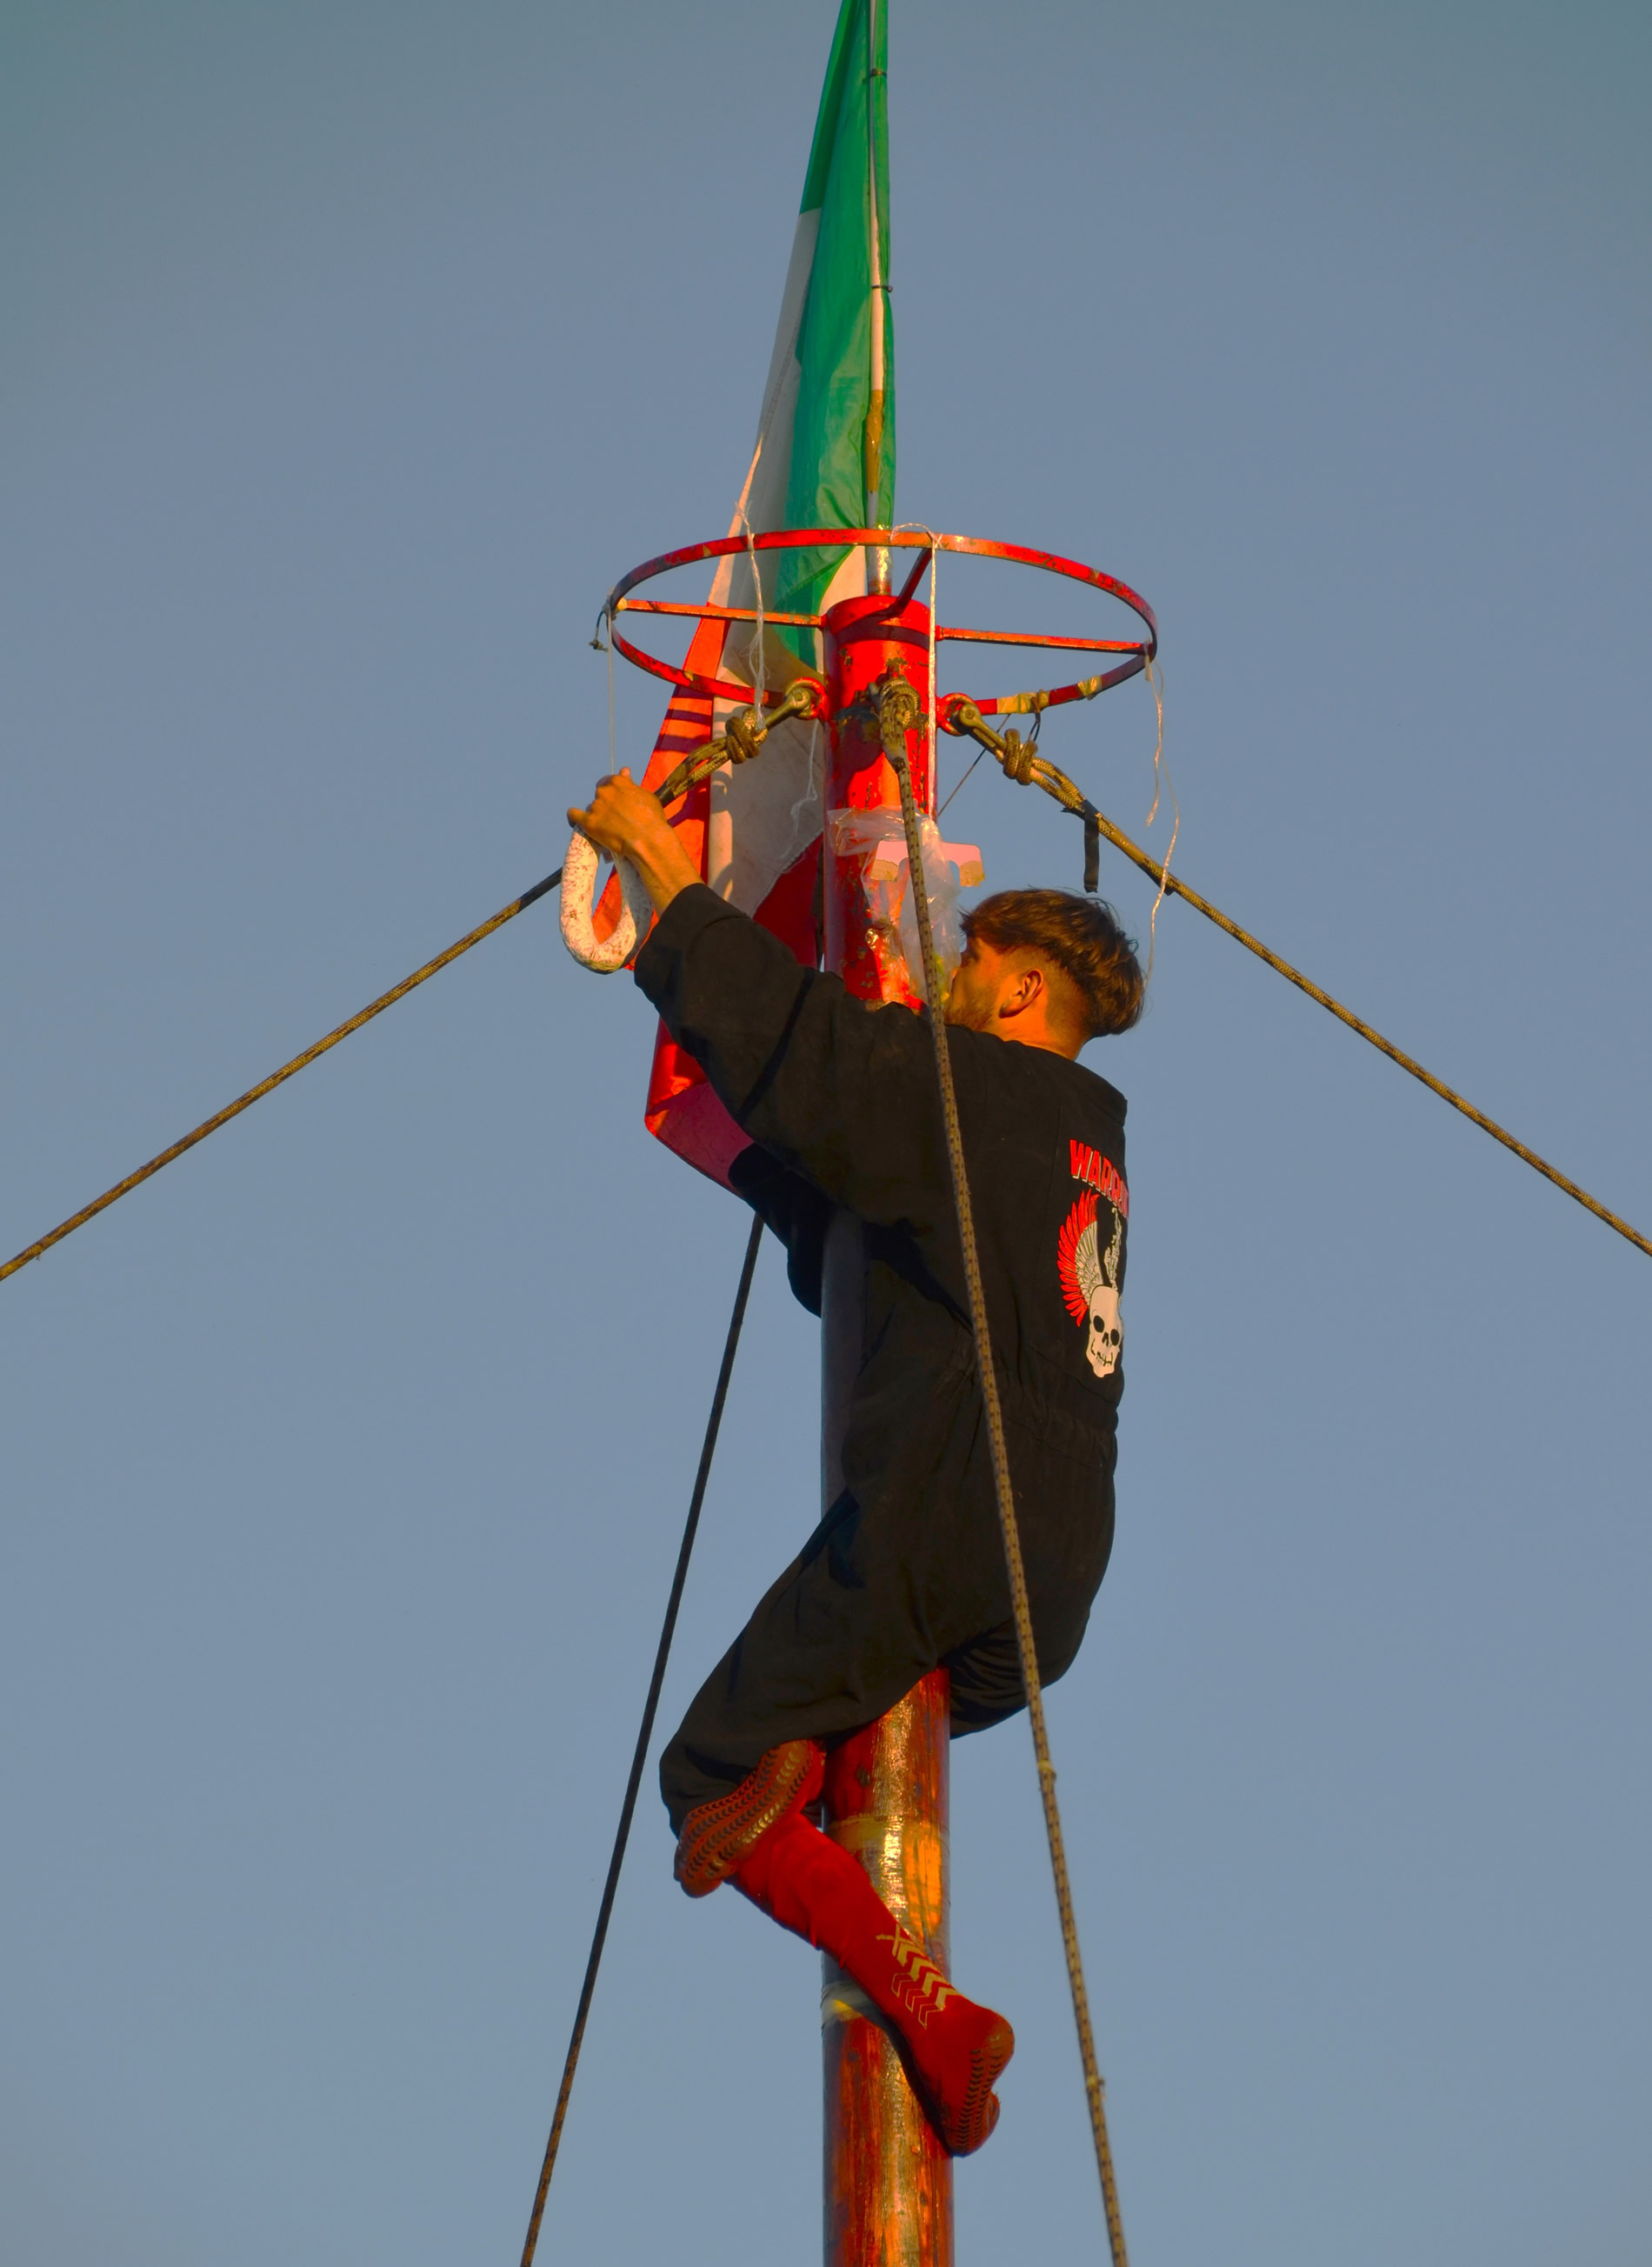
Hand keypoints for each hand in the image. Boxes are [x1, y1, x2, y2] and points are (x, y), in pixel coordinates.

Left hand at [567, 769, 701, 915]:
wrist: (648, 840)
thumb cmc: (652, 819)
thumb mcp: (646, 796)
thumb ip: (631, 784)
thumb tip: (624, 771)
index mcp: (617, 782)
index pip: (607, 782)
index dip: (611, 792)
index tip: (614, 801)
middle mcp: (604, 791)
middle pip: (599, 796)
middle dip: (605, 805)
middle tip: (615, 819)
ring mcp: (595, 806)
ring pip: (591, 808)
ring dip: (596, 816)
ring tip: (607, 830)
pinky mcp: (589, 822)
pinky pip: (573, 815)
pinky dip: (573, 818)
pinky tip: (575, 823)